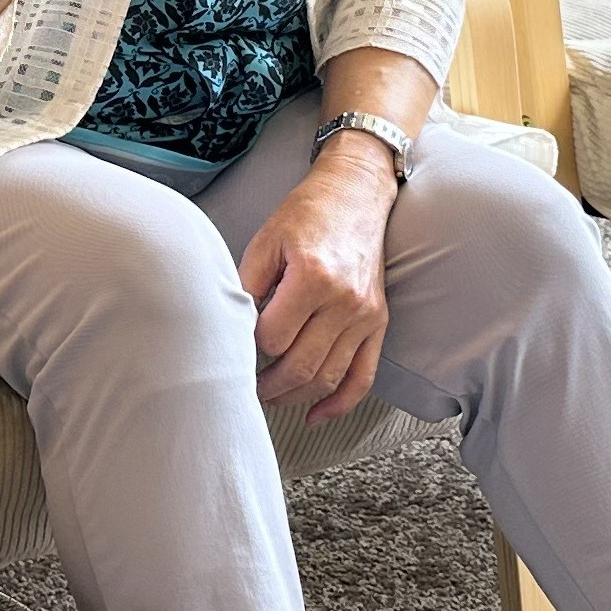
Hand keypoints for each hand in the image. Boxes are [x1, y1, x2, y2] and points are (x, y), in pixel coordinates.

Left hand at [246, 140, 395, 421]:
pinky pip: (363, 376)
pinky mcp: (378, 322)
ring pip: (329, 378)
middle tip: (247, 387)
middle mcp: (345, 301)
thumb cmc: (307, 213)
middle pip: (301, 366)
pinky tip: (316, 416)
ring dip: (296, 397)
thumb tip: (233, 330)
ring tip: (271, 397)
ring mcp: (366, 315)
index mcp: (313, 277)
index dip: (250, 347)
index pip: (272, 337)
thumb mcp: (266, 240)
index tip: (237, 347)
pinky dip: (340, 404)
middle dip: (268, 385)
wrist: (356, 194)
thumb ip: (247, 286)